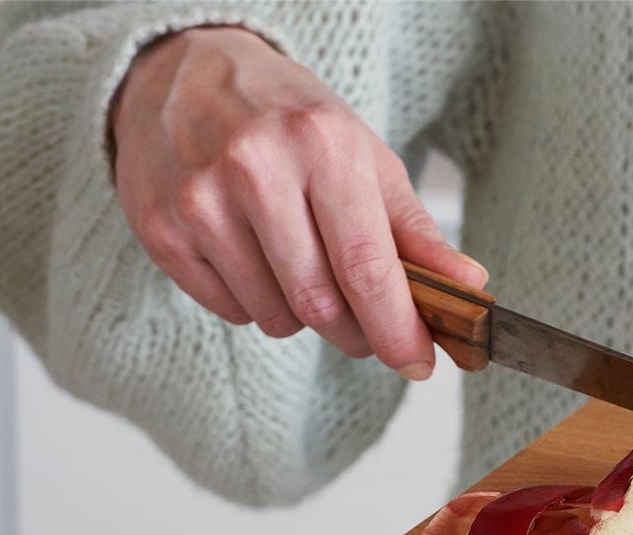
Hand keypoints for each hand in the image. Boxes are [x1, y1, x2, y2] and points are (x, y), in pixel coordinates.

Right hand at [110, 25, 486, 377]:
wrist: (184, 72)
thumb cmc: (288, 120)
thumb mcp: (363, 158)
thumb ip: (416, 233)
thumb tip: (470, 290)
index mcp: (320, 143)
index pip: (367, 267)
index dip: (398, 329)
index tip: (419, 363)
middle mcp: (255, 167)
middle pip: (321, 305)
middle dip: (355, 332)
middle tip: (364, 322)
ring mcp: (201, 200)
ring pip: (276, 318)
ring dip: (301, 315)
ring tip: (296, 263)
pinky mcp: (162, 229)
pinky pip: (232, 311)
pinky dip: (254, 302)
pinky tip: (250, 254)